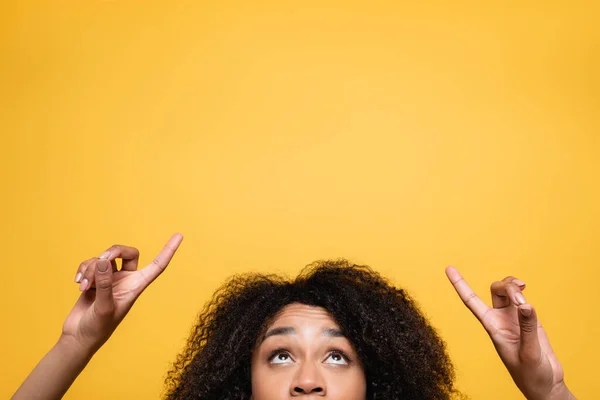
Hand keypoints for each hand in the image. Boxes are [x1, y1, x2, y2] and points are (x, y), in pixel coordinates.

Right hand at [61, 234, 182, 352]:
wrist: (78, 337)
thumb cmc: (96, 328)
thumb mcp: (104, 307)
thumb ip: (105, 284)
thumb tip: (104, 261)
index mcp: (136, 286)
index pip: (158, 266)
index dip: (168, 251)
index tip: (180, 235)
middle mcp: (126, 280)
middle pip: (127, 252)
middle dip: (112, 251)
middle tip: (101, 260)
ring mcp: (110, 279)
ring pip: (104, 258)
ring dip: (91, 267)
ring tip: (84, 285)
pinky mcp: (95, 279)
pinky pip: (91, 264)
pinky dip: (83, 270)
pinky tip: (78, 283)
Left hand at [446, 267, 572, 399]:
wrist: (545, 385)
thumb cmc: (531, 375)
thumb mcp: (529, 353)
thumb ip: (528, 328)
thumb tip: (526, 304)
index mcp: (492, 327)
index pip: (471, 301)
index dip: (459, 284)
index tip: (448, 268)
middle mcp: (499, 319)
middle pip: (495, 290)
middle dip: (507, 286)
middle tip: (521, 298)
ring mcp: (513, 317)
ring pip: (507, 290)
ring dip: (514, 286)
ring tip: (524, 293)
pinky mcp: (527, 319)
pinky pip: (520, 297)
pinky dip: (522, 292)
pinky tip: (527, 297)